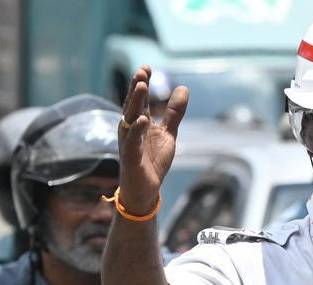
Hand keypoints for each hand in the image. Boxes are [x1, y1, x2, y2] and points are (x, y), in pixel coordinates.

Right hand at [117, 65, 189, 214]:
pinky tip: (143, 120)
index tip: (147, 66)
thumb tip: (183, 87)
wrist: (145, 189)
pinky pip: (132, 143)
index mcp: (139, 122)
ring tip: (140, 86)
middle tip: (141, 71)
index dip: (142, 83)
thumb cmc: (152, 160)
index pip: (140, 99)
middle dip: (136, 88)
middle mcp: (131, 129)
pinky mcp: (130, 158)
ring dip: (135, 103)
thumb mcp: (168, 134)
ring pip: (130, 119)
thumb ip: (174, 113)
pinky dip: (137, 131)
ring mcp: (129, 143)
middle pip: (133, 105)